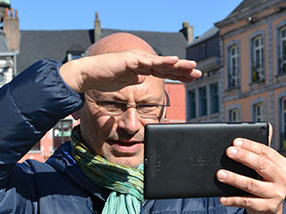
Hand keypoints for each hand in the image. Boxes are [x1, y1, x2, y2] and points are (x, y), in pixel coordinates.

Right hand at [59, 49, 200, 92]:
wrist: (87, 76)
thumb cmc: (103, 79)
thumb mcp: (123, 83)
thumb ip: (134, 80)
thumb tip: (142, 80)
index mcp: (140, 68)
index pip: (163, 72)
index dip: (178, 74)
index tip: (191, 78)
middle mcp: (141, 62)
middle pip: (166, 66)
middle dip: (183, 70)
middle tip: (198, 72)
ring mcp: (136, 60)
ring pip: (161, 62)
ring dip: (178, 64)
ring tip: (192, 66)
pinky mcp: (130, 61)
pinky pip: (149, 62)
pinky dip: (162, 62)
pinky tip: (174, 61)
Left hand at [216, 125, 285, 213]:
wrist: (271, 211)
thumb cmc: (266, 183)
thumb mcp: (269, 167)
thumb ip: (264, 150)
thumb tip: (267, 126)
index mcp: (283, 166)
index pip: (266, 152)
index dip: (250, 146)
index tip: (235, 142)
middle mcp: (283, 180)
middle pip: (261, 165)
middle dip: (244, 157)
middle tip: (228, 152)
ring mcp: (276, 195)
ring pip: (252, 185)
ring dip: (234, 179)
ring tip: (220, 174)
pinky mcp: (266, 208)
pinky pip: (246, 202)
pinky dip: (233, 199)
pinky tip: (222, 197)